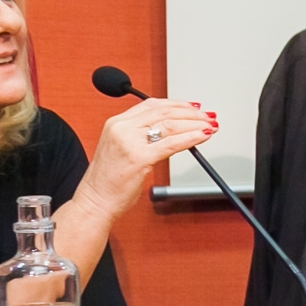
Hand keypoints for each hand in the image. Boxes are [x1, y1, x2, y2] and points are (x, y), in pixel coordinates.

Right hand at [85, 95, 218, 210]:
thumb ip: (140, 136)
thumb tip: (171, 131)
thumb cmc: (108, 181)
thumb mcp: (121, 148)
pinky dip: (191, 137)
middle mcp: (121, 128)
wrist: (95, 201)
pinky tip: (203, 136)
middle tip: (207, 116)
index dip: (176, 104)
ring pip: (170, 124)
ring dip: (195, 123)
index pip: (152, 104)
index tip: (193, 107)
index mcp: (116, 123)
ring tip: (210, 125)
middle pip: (164, 111)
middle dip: (190, 112)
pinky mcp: (139, 157)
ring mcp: (129, 142)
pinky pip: (171, 143)